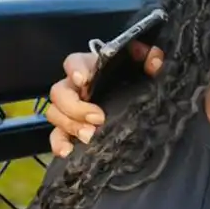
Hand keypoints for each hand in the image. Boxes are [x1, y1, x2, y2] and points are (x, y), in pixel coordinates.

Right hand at [45, 41, 163, 156]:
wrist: (130, 93)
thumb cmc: (131, 75)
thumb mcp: (141, 64)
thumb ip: (149, 57)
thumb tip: (154, 61)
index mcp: (89, 67)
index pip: (73, 62)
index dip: (75, 69)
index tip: (83, 80)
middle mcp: (74, 87)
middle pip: (59, 93)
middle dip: (76, 107)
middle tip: (98, 118)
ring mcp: (68, 108)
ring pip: (55, 114)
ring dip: (70, 126)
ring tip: (89, 137)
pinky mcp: (69, 128)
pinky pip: (56, 136)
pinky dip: (58, 144)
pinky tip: (68, 152)